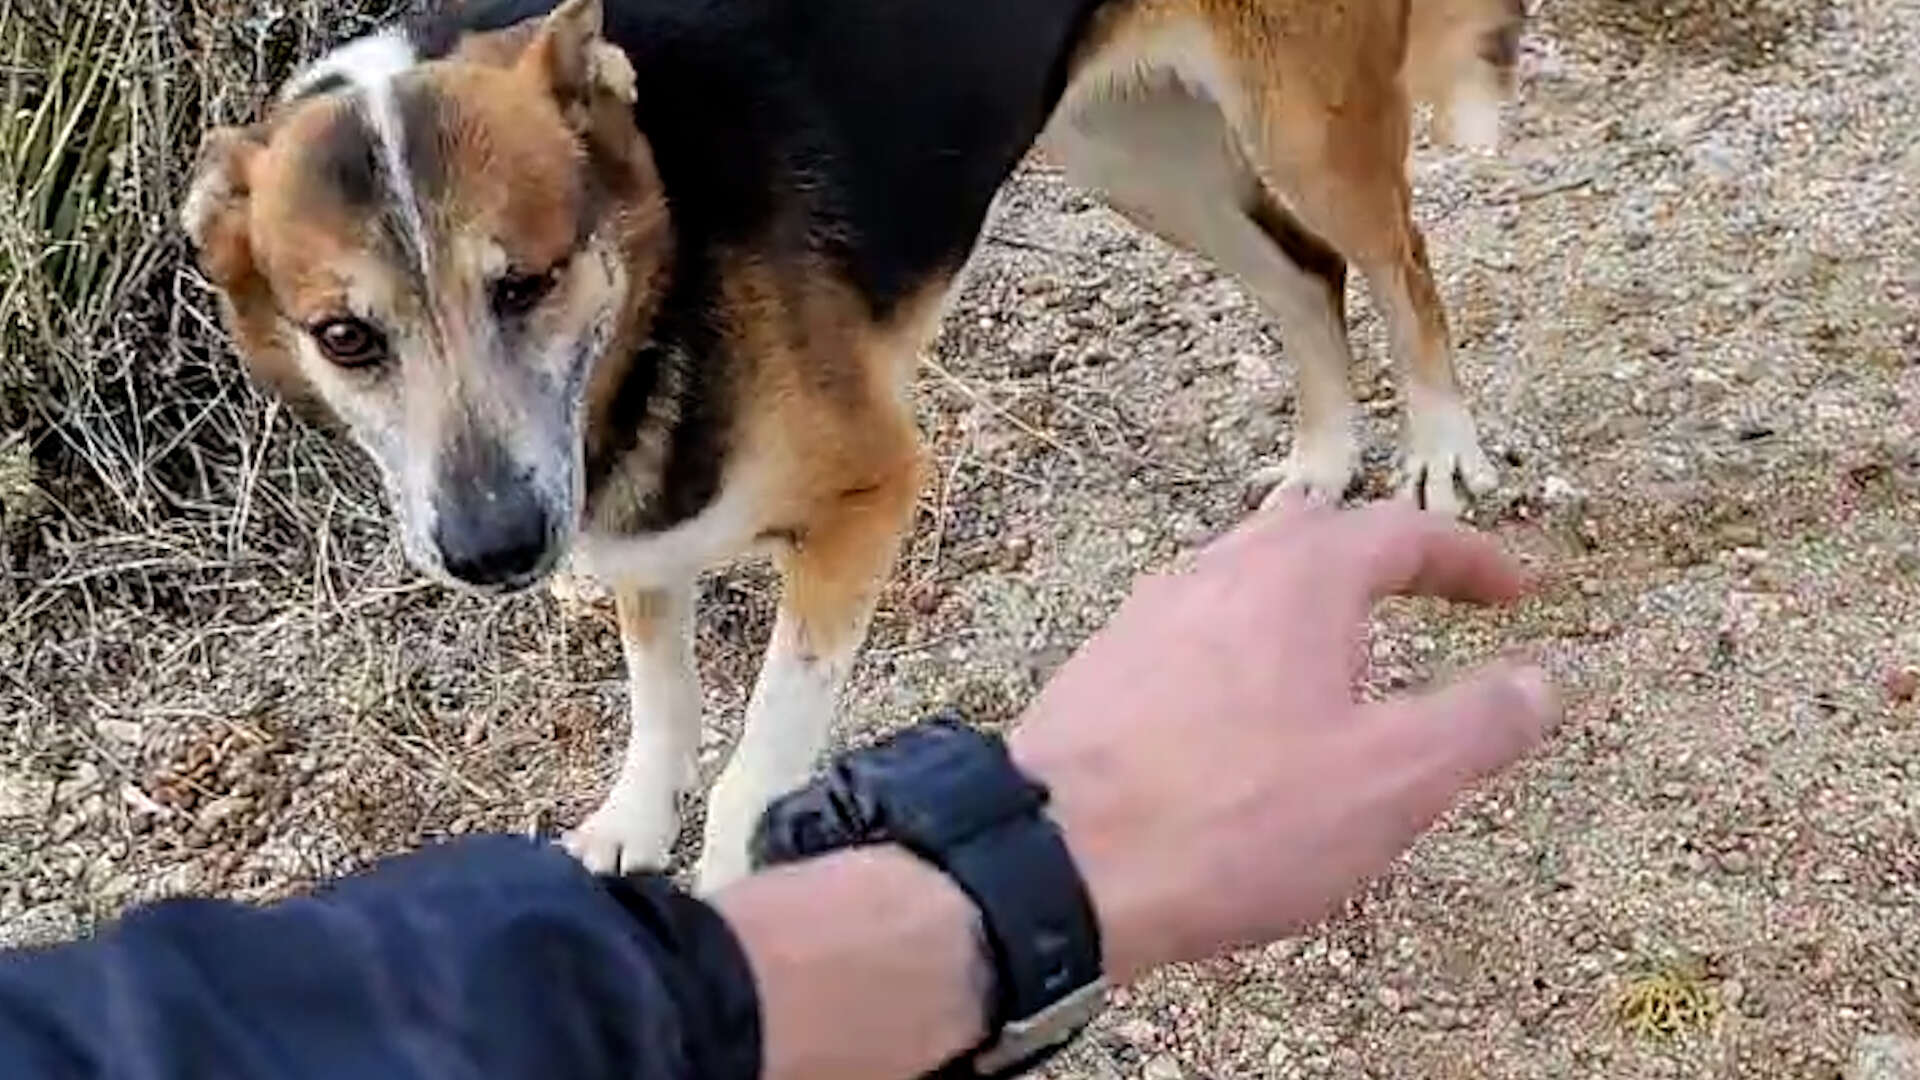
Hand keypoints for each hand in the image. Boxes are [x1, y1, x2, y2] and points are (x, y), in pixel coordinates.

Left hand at [1010, 497, 1559, 981]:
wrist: (1054, 864)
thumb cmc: (1230, 818)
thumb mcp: (1390, 780)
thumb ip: (1479, 724)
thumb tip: (1545, 681)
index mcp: (1294, 578)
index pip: (1400, 531)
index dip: (1469, 558)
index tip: (1517, 591)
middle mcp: (1212, 575)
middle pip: (1311, 535)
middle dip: (1381, 560)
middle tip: (1431, 597)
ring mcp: (1146, 620)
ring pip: (1243, 582)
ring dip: (1309, 606)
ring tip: (1347, 661)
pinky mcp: (1102, 674)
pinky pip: (1195, 636)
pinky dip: (1248, 651)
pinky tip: (1250, 715)